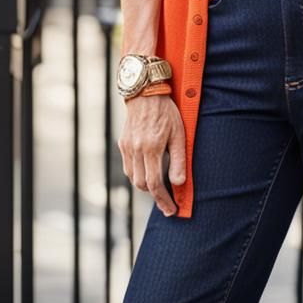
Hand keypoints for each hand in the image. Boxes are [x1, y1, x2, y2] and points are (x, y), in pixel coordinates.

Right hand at [117, 93, 186, 216]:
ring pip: (133, 177)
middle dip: (155, 196)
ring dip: (145, 185)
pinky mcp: (123, 143)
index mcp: (151, 148)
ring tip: (160, 186)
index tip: (172, 209)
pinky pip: (128, 166)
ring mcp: (127, 147)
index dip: (163, 200)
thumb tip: (178, 184)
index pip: (154, 184)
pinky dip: (137, 173)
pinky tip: (148, 170)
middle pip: (141, 184)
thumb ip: (178, 160)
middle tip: (168, 201)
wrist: (146, 92)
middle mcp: (136, 150)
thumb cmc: (167, 111)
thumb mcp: (179, 133)